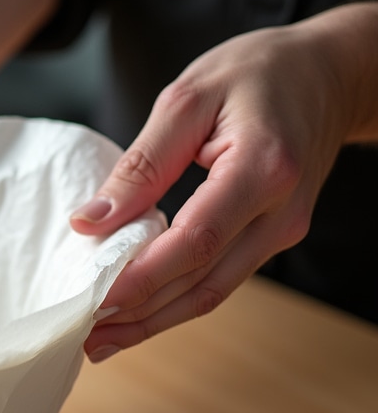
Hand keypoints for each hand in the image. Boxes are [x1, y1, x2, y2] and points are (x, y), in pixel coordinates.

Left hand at [70, 3, 377, 360]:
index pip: (194, 243)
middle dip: (140, 316)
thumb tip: (92, 220)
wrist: (329, 72)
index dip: (141, 280)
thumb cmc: (258, 73)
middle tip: (83, 335)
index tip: (92, 301)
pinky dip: (175, 301)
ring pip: (212, 293)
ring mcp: (281, 231)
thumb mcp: (188, 99)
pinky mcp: (273, 238)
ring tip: (101, 339)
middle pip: (203, 283)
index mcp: (262, 170)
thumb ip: (141, 164)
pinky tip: (138, 313)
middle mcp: (280, 213)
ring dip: (155, 320)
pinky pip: (220, 279)